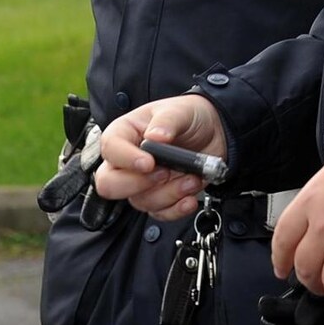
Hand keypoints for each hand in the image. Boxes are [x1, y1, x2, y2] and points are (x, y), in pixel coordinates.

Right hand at [93, 94, 226, 219]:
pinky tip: (190, 198)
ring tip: (192, 179)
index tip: (149, 162)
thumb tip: (155, 137)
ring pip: (140, 201)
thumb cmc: (189, 116)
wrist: (214, 131)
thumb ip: (167, 121)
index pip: (110, 149)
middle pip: (109, 184)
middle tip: (165, 173)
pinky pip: (159, 213)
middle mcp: (127, 161)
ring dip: (169, 194)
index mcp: (124, 134)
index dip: (126, 159)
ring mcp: (142, 182)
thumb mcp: (180, 111)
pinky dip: (176, 209)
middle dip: (137, 184)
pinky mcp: (160, 197)